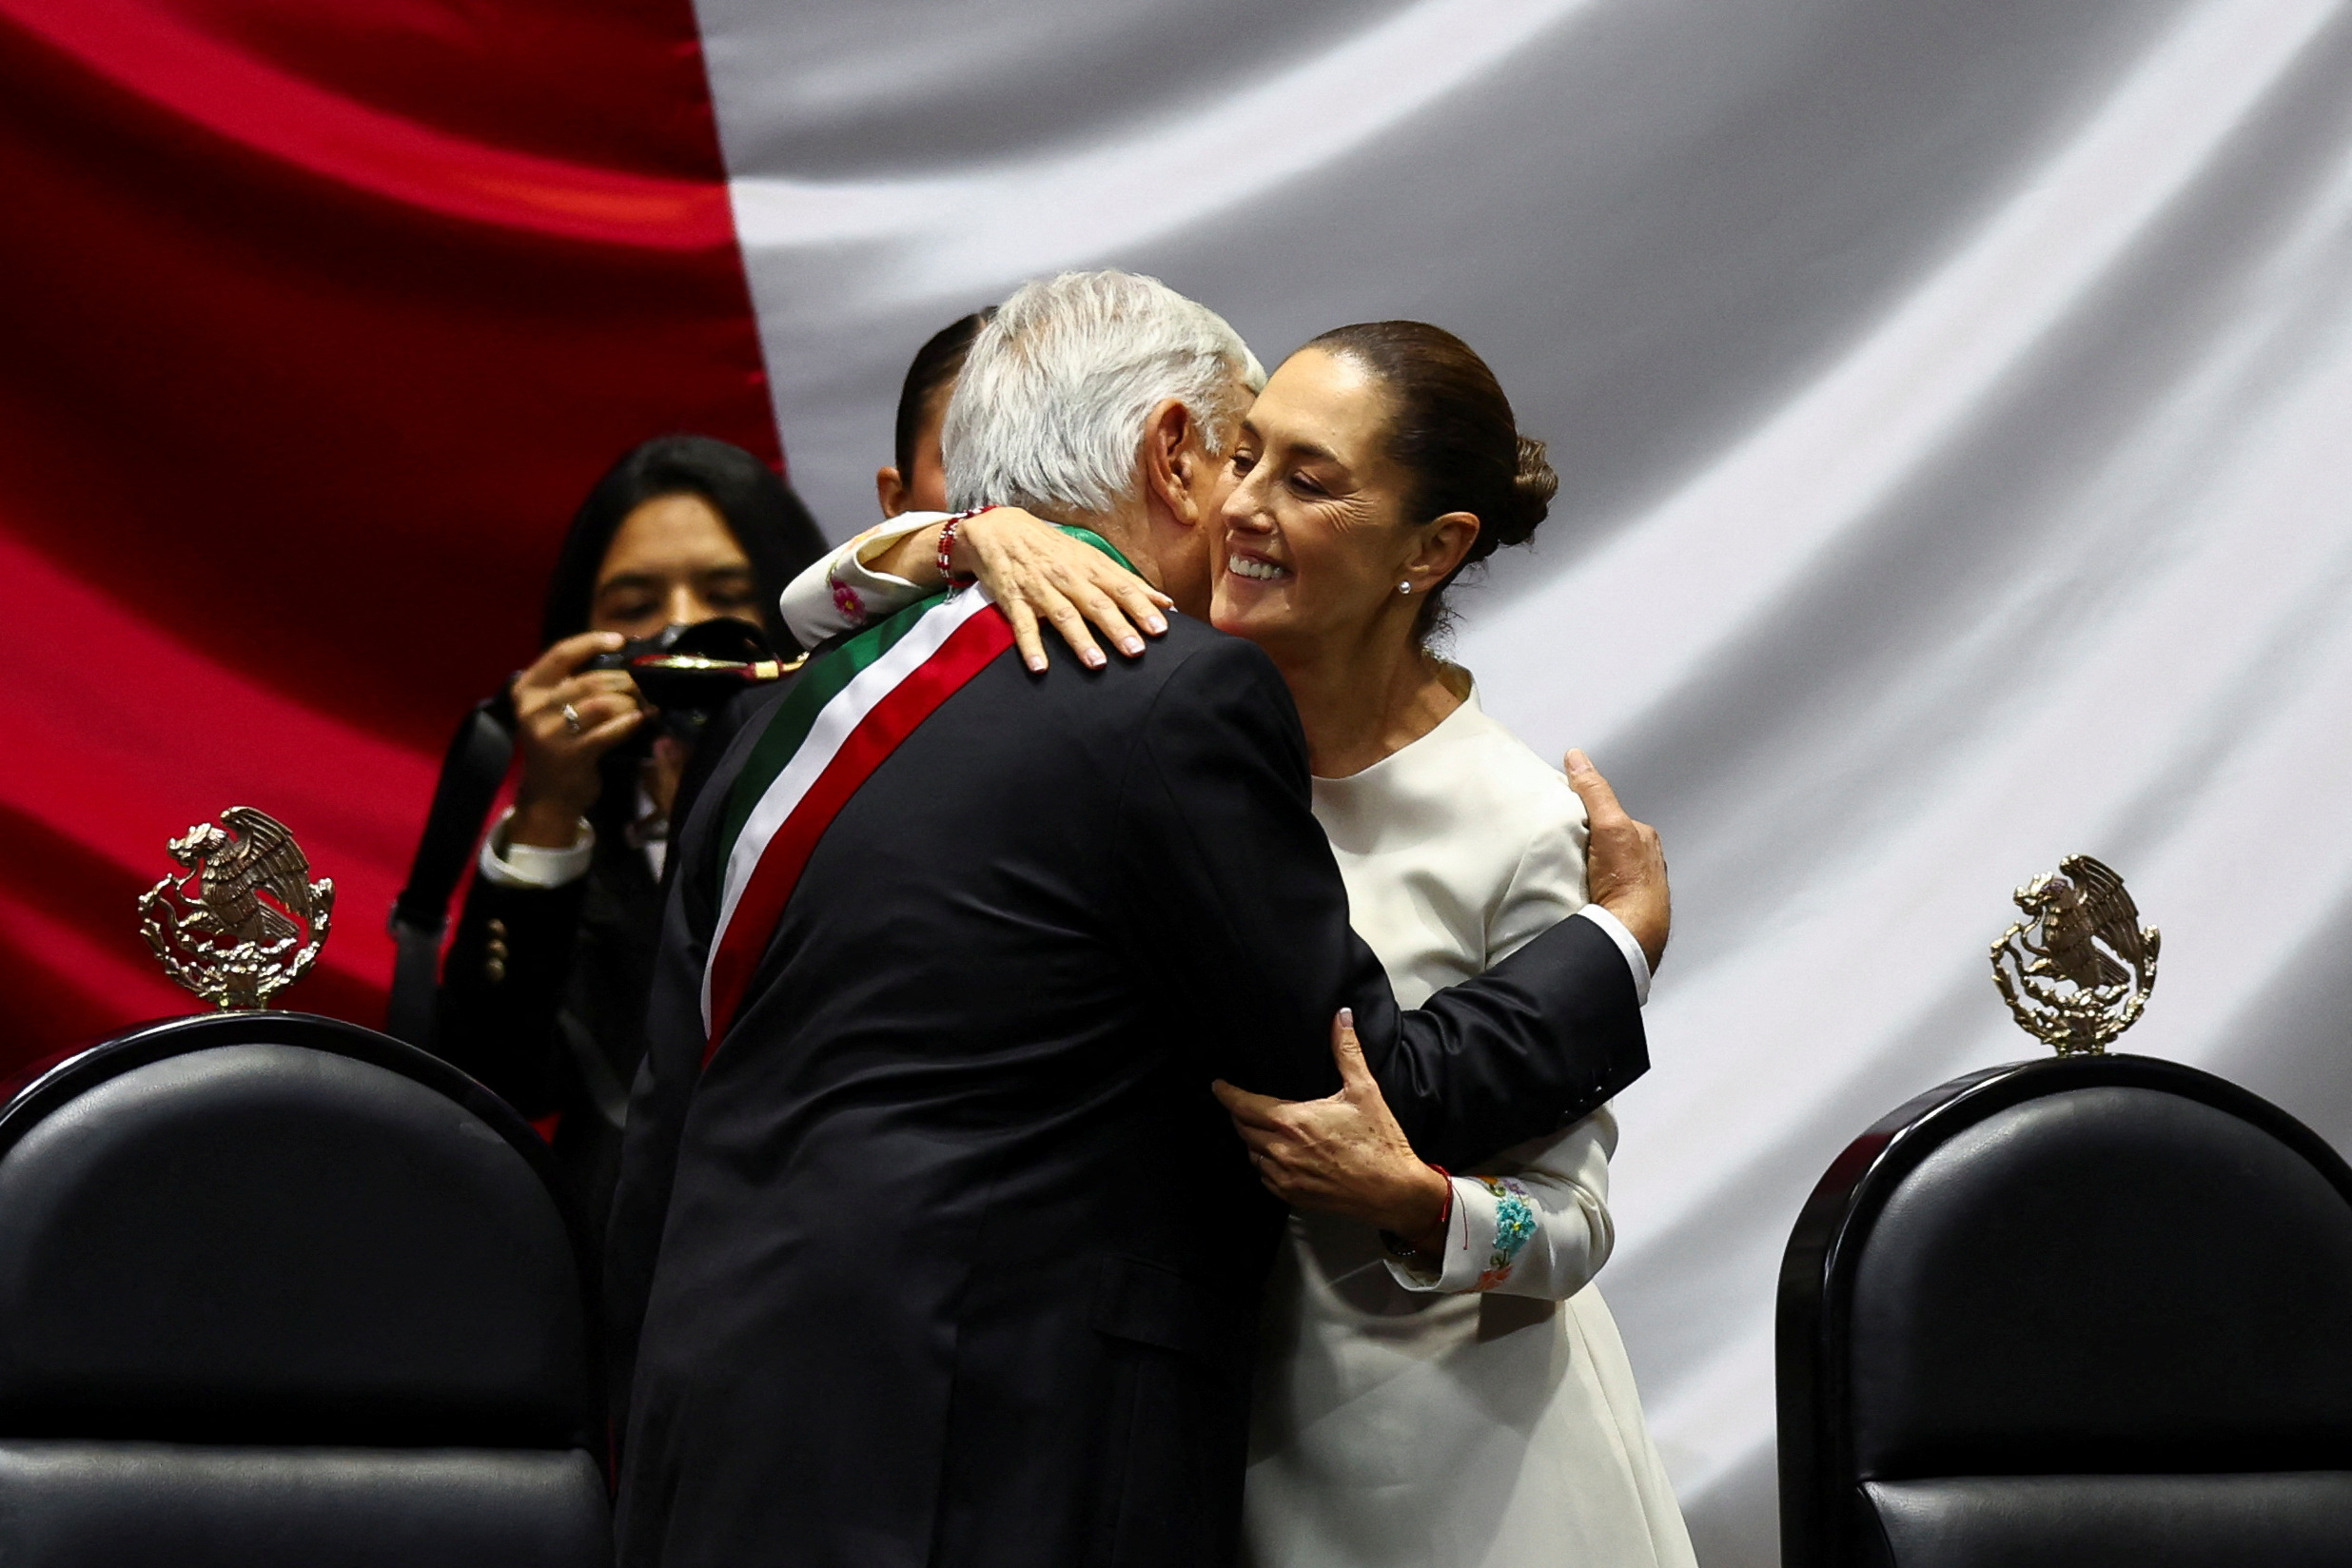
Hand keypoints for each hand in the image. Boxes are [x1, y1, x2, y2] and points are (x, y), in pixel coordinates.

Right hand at [509, 631, 644, 845]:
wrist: (548, 797)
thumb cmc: (557, 746)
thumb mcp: (551, 711)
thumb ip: (572, 685)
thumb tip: (619, 658)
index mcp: (527, 691)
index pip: (561, 654)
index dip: (592, 642)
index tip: (619, 640)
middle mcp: (534, 709)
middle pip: (591, 680)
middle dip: (625, 681)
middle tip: (646, 686)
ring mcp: (550, 733)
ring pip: (604, 702)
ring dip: (631, 702)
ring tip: (645, 704)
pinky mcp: (571, 754)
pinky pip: (610, 730)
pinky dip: (632, 721)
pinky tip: (645, 718)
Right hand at [956, 508, 1174, 673]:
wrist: (1000, 529)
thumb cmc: (1053, 548)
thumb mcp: (1091, 557)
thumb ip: (1126, 581)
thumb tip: (1165, 602)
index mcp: (1090, 566)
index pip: (1121, 588)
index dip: (1142, 607)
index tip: (1161, 629)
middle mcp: (1068, 577)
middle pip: (1097, 604)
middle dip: (1118, 627)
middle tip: (1136, 651)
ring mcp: (1041, 589)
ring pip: (1064, 616)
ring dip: (1081, 640)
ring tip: (1097, 664)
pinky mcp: (1014, 600)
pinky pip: (1023, 625)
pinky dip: (1031, 646)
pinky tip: (1040, 667)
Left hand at [1211, 1009, 1451, 1252]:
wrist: (1394, 1191)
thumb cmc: (1380, 1142)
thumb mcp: (1364, 1090)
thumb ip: (1347, 1051)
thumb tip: (1342, 1017)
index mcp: (1292, 1121)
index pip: (1243, 1105)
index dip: (1226, 1094)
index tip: (1218, 1086)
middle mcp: (1281, 1150)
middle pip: (1242, 1129)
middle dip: (1239, 1115)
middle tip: (1242, 1104)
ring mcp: (1285, 1177)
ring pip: (1252, 1154)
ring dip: (1253, 1140)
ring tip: (1261, 1128)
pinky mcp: (1293, 1197)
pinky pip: (1265, 1178)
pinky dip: (1266, 1164)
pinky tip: (1278, 1156)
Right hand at [1565, 749, 1668, 970]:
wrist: (1630, 934)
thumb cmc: (1629, 882)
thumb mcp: (1610, 825)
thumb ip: (1594, 792)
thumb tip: (1577, 758)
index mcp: (1643, 839)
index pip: (1609, 815)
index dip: (1585, 813)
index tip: (1563, 817)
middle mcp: (1642, 863)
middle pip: (1604, 843)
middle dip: (1584, 844)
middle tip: (1560, 848)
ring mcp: (1632, 889)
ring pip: (1601, 869)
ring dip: (1583, 870)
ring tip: (1563, 873)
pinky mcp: (1620, 911)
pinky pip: (1598, 893)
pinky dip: (1586, 891)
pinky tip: (1574, 895)